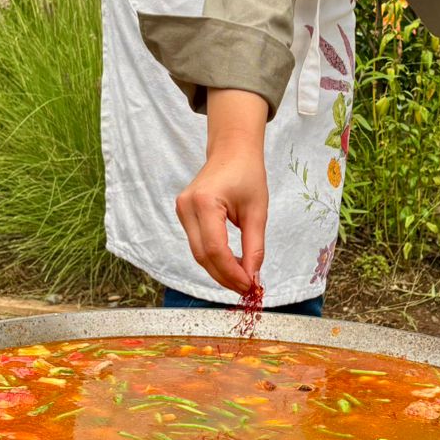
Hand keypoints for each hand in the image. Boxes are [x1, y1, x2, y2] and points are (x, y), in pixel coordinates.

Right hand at [175, 89, 268, 293]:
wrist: (232, 150)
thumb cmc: (247, 174)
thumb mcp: (257, 211)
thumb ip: (254, 246)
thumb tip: (252, 277)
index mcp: (205, 202)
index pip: (215, 249)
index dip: (231, 272)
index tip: (249, 285)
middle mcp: (187, 207)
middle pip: (203, 255)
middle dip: (225, 276)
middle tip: (246, 288)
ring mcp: (181, 210)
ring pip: (198, 253)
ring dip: (219, 270)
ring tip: (241, 280)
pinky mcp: (183, 214)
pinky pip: (197, 244)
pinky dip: (213, 258)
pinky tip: (231, 266)